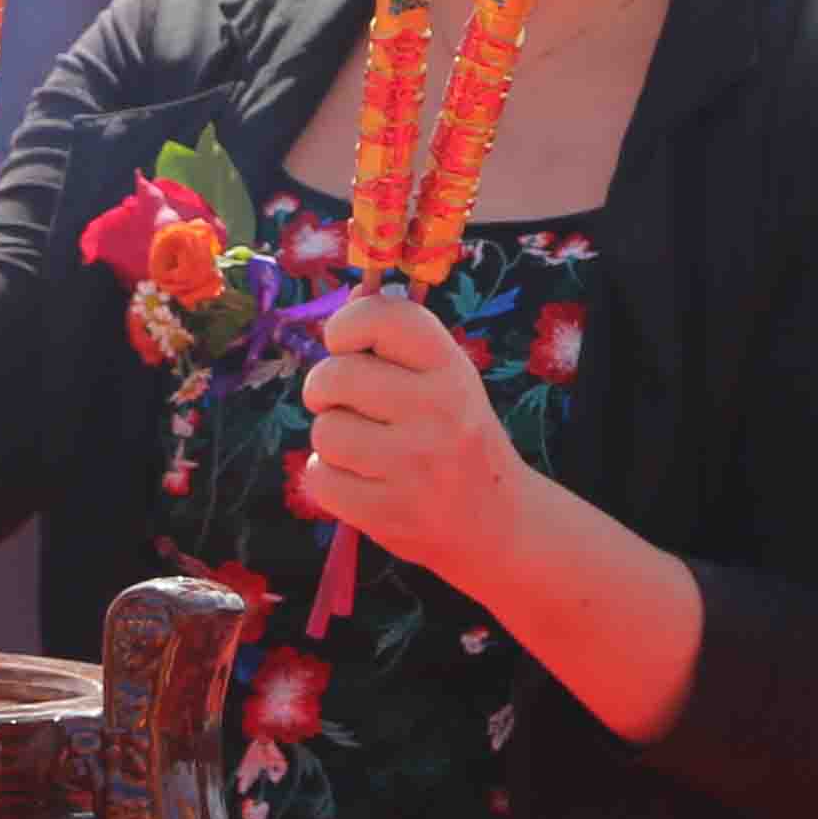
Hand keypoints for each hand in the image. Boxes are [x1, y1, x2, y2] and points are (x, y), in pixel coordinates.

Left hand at [296, 286, 533, 584]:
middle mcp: (436, 411)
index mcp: (451, 369)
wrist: (497, 524)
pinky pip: (319, 478)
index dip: (347, 326)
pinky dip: (329, 480)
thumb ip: (399, 338)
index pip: (383, 317)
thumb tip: (354, 293)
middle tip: (345, 402)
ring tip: (363, 448)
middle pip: (335, 376)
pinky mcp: (387, 513)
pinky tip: (361, 481)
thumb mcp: (447, 378)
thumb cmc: (459, 438)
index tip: (346, 345)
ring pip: (324, 431)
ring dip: (332, 438)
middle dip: (326, 388)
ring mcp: (412, 466)